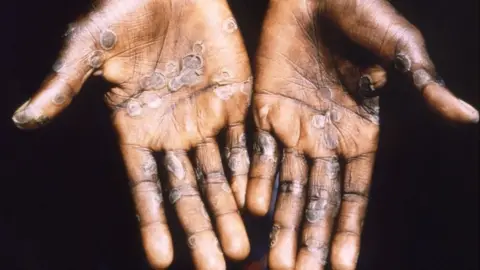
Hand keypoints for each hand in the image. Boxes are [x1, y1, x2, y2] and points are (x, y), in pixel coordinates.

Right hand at [11, 0, 250, 268]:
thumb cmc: (124, 13)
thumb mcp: (90, 48)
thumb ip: (64, 85)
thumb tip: (24, 118)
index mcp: (137, 129)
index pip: (147, 188)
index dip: (154, 223)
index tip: (162, 263)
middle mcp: (173, 133)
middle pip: (188, 192)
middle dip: (201, 231)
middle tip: (215, 269)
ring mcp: (206, 119)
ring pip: (220, 175)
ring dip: (230, 211)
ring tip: (240, 248)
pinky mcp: (235, 99)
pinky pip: (245, 142)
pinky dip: (250, 171)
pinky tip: (255, 201)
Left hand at [247, 0, 477, 268]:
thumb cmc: (364, 15)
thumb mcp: (399, 51)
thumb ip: (423, 87)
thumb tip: (469, 116)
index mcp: (360, 135)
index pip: (353, 194)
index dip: (347, 230)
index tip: (342, 267)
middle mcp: (325, 140)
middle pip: (316, 199)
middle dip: (308, 238)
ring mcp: (293, 128)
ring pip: (285, 184)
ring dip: (279, 221)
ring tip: (273, 261)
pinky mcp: (264, 111)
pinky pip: (257, 153)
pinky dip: (253, 180)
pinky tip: (249, 210)